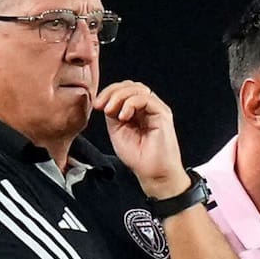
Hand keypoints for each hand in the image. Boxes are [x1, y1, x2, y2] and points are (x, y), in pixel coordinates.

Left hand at [93, 81, 189, 197]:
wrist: (153, 173)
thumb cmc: (138, 157)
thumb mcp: (117, 131)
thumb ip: (113, 114)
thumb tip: (107, 101)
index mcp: (137, 111)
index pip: (123, 90)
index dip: (109, 92)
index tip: (97, 104)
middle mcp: (147, 107)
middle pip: (130, 85)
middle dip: (112, 91)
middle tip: (101, 105)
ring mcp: (156, 109)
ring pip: (138, 89)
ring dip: (120, 97)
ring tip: (111, 111)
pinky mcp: (163, 114)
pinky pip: (146, 98)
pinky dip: (131, 103)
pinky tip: (124, 116)